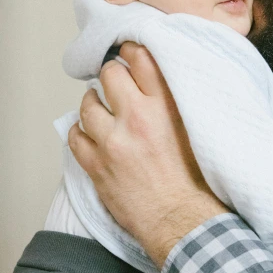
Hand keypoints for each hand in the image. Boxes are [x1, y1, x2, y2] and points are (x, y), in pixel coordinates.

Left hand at [68, 42, 228, 266]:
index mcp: (166, 105)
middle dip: (111, 76)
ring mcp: (113, 142)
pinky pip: (75, 136)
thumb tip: (165, 76)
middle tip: (116, 83)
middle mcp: (137, 118)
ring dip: (93, 102)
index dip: (131, 51)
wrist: (182, 220)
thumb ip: (180, 100)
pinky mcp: (97, 165)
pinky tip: (90, 133)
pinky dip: (80, 131)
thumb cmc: (198, 179)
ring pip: (88, 104)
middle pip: (109, 75)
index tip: (129, 55)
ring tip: (100, 106)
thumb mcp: (198, 129)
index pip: (140, 58)